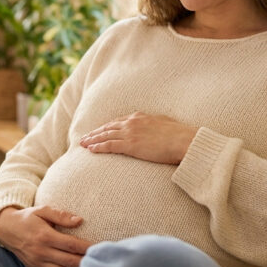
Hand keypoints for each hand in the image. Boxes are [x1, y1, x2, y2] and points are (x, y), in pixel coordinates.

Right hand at [0, 206, 91, 266]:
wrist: (7, 230)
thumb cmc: (28, 218)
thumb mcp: (42, 210)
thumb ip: (61, 215)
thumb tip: (79, 220)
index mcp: (45, 236)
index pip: (71, 244)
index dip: (87, 247)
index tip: (100, 247)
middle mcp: (41, 252)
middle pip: (69, 261)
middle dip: (86, 262)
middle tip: (102, 261)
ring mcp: (38, 263)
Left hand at [79, 112, 197, 164]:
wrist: (183, 141)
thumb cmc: (179, 135)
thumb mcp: (164, 124)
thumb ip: (154, 125)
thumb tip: (154, 128)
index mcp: (140, 117)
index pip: (117, 122)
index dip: (106, 127)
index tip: (98, 131)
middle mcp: (132, 122)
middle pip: (108, 127)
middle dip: (95, 133)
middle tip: (84, 138)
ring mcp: (130, 133)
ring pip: (105, 135)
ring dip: (92, 140)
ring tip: (82, 144)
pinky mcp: (131, 145)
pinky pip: (109, 145)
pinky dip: (98, 147)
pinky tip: (91, 150)